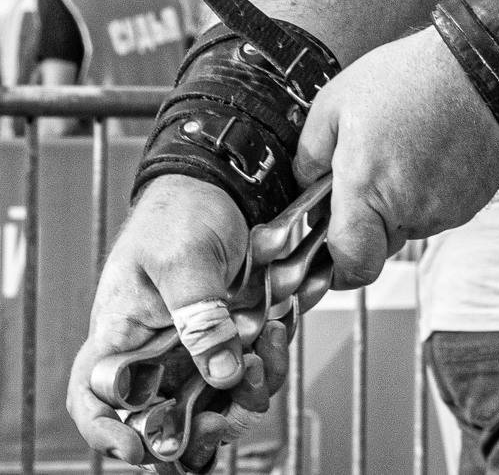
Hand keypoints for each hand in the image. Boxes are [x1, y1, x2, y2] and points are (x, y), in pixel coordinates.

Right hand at [66, 175, 285, 466]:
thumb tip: (220, 373)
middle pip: (166, 411)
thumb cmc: (182, 210)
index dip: (108, 432)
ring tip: (265, 352)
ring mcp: (197, 341)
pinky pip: (250, 362)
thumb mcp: (185, 260)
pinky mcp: (233, 329)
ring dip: (245, 387)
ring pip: (217, 393)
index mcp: (120, 332)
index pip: (92, 397)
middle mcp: (156, 347)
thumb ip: (200, 318)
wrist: (224, 179)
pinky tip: (278, 328)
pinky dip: (268, 356)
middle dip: (200, 421)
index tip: (139, 449)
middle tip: (227, 415)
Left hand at [295, 25, 498, 286]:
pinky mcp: (474, 200)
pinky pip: (444, 209)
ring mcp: (447, 209)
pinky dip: (436, 189)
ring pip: (413, 224)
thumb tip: (306, 185)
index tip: (332, 248)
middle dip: (372, 219)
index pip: (350, 265)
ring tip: (411, 148)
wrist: (482, 67)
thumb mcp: (335, 101)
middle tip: (375, 170)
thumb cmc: (410, 78)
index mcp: (367, 189)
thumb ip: (308, 153)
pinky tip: (436, 150)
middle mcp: (408, 209)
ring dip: (405, 201)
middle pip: (381, 243)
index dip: (337, 267)